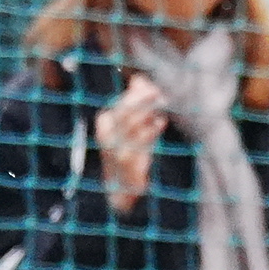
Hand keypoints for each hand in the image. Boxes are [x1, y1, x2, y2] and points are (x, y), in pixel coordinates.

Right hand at [96, 75, 171, 213]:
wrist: (120, 190)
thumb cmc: (128, 152)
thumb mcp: (130, 127)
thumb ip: (134, 103)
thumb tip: (139, 79)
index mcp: (106, 123)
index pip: (122, 103)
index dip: (137, 94)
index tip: (152, 87)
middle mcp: (108, 135)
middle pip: (125, 112)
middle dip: (143, 100)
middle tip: (159, 93)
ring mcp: (116, 149)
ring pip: (132, 125)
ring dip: (148, 113)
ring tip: (162, 106)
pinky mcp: (128, 163)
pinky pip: (139, 143)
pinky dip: (151, 130)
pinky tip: (160, 122)